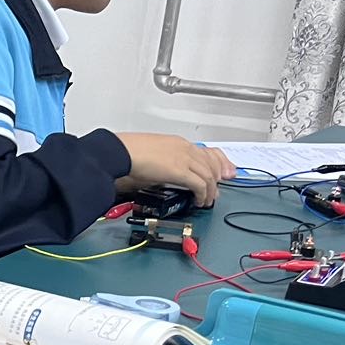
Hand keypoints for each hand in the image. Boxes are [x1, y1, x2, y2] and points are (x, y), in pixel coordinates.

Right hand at [115, 133, 236, 206]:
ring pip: (209, 176)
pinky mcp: (180, 171)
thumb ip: (162, 163)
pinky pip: (200, 184)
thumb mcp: (151, 154)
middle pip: (212, 164)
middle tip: (217, 192)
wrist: (121, 151)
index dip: (219, 164)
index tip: (224, 173)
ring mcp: (184, 159)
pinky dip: (203, 194)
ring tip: (207, 201)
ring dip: (210, 191)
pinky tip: (199, 201)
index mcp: (178, 143)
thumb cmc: (128, 151)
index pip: (207, 152)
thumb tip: (162, 175)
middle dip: (218, 180)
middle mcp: (185, 149)